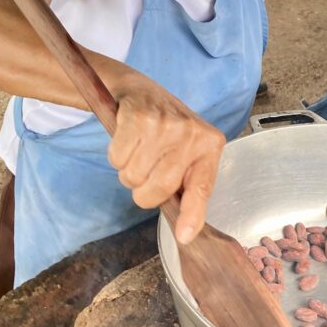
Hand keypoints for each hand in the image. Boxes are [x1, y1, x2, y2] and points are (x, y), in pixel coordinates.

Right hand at [107, 73, 225, 245]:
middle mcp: (190, 134)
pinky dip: (116, 157)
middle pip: (159, 188)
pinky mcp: (137, 118)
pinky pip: (117, 159)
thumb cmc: (168, 130)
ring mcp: (164, 125)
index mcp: (210, 146)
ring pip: (133, 176)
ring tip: (138, 153)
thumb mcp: (188, 153)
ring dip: (128, 173)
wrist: (143, 91)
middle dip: (144, 192)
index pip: (202, 188)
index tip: (184, 236)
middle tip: (145, 175)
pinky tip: (127, 141)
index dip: (191, 215)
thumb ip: (187, 185)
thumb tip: (184, 231)